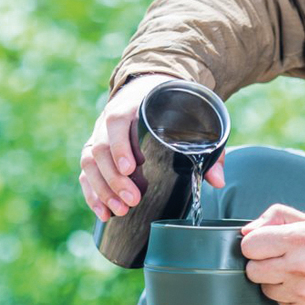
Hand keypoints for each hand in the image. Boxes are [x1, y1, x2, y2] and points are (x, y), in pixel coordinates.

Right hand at [81, 74, 225, 221]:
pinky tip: (104, 213)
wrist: (150, 91)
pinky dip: (93, 195)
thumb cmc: (172, 109)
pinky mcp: (96, 152)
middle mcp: (109, 121)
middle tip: (132, 200)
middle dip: (114, 179)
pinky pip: (87, 174)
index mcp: (131, 106)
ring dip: (103, 190)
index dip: (120, 146)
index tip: (130, 169)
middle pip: (101, 148)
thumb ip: (205, 149)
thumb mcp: (191, 119)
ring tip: (120, 210)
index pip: (116, 123)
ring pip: (90, 163)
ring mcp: (99, 136)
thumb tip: (217, 181)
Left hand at [240, 204, 304, 304]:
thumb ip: (280, 218)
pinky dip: (291, 299)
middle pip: (252, 271)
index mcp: (300, 241)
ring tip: (300, 275)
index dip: (256, 244)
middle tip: (281, 260)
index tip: (267, 244)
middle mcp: (299, 269)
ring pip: (266, 291)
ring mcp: (303, 295)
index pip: (250, 246)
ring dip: (277, 283)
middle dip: (262, 264)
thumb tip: (248, 230)